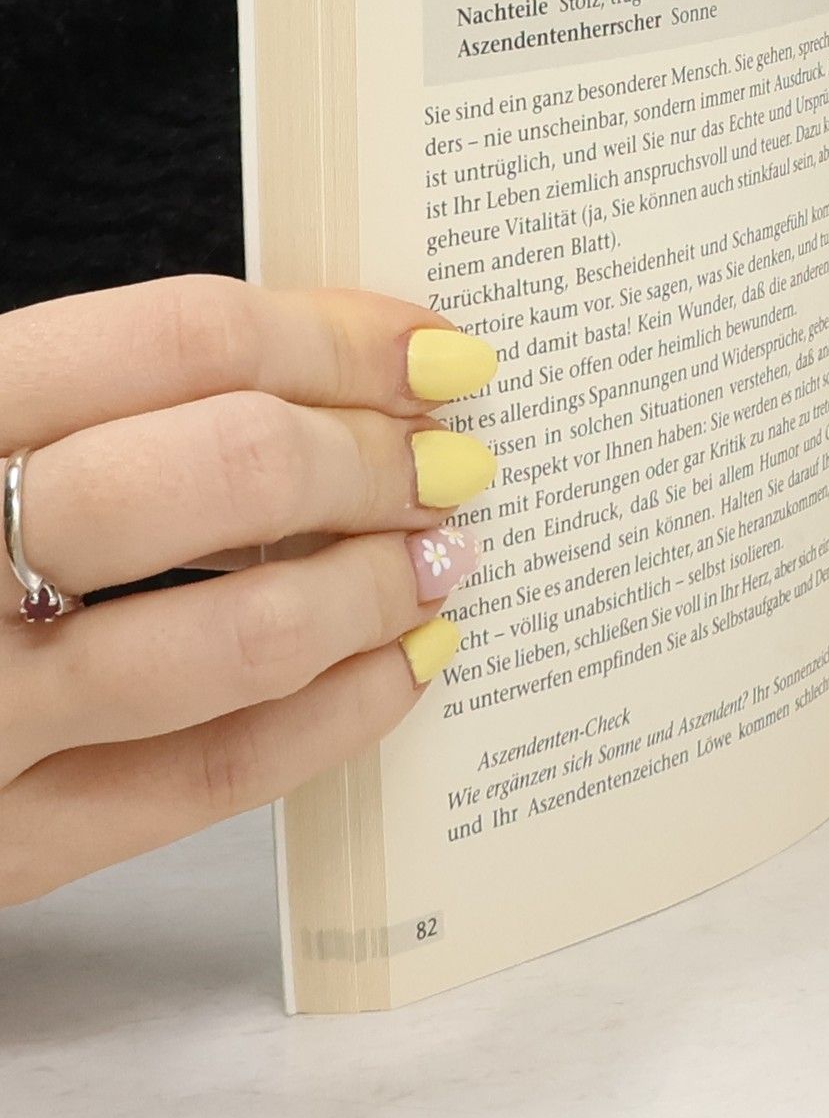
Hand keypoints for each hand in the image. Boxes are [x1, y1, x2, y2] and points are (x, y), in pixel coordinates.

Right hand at [0, 277, 497, 904]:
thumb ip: (86, 395)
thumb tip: (324, 364)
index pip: (177, 339)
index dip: (336, 336)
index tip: (433, 349)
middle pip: (223, 470)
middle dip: (372, 458)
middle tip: (452, 458)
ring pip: (233, 637)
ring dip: (374, 585)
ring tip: (446, 555)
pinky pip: (209, 781)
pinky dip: (339, 715)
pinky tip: (404, 663)